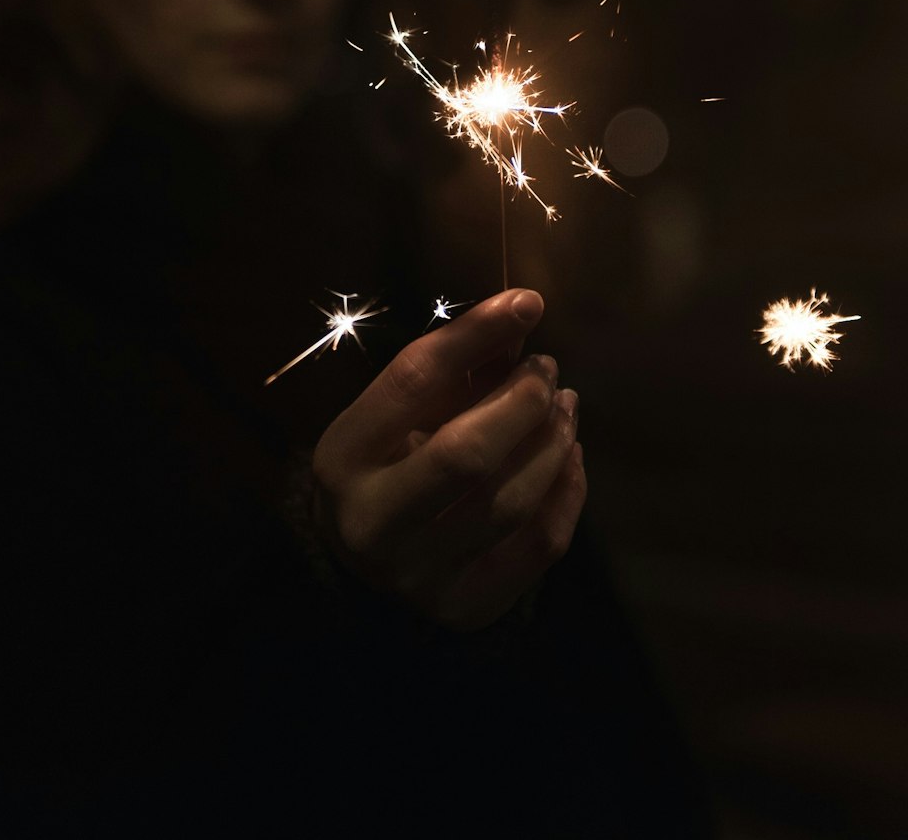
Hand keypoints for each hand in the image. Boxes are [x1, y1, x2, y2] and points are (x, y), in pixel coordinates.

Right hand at [311, 289, 584, 631]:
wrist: (365, 567)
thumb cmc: (389, 462)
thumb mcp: (401, 410)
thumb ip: (456, 364)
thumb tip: (522, 312)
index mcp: (343, 456)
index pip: (413, 381)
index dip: (475, 335)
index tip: (528, 302)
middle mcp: (371, 523)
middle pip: (467, 452)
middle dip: (523, 401)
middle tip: (547, 371)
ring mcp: (418, 577)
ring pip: (512, 501)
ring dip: (554, 442)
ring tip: (565, 407)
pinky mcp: (465, 611)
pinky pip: (540, 545)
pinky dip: (568, 490)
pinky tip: (570, 456)